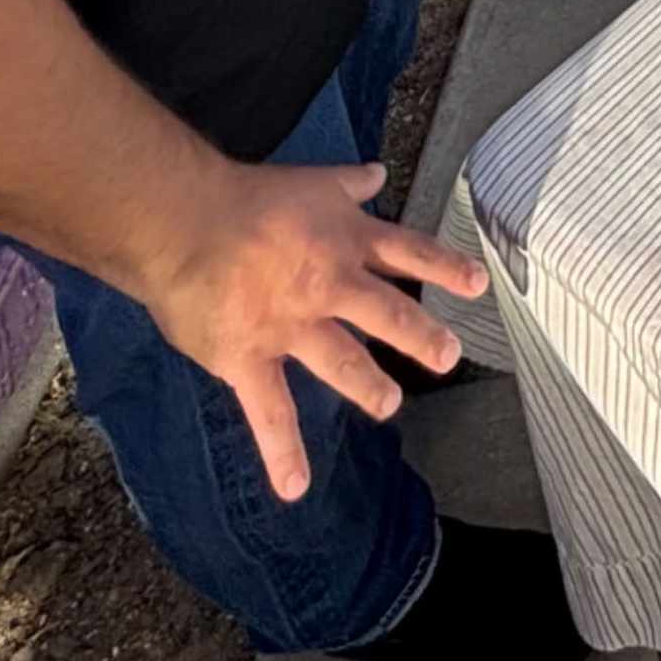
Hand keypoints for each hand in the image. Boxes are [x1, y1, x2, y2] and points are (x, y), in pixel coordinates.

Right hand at [134, 159, 486, 498]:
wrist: (182, 222)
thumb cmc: (243, 196)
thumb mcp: (310, 180)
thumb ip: (347, 183)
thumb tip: (378, 173)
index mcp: (344, 241)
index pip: (408, 253)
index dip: (445, 268)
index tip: (478, 284)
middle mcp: (329, 286)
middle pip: (388, 312)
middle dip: (422, 336)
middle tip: (448, 356)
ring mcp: (293, 327)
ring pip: (343, 361)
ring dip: (370, 387)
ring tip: (389, 404)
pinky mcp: (250, 359)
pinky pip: (270, 412)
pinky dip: (282, 453)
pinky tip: (295, 488)